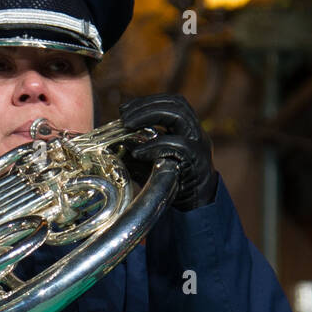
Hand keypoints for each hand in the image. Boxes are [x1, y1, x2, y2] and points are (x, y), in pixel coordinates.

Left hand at [120, 93, 216, 210]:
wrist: (197, 210)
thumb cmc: (173, 186)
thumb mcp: (152, 164)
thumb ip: (138, 152)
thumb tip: (112, 144)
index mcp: (188, 130)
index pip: (172, 103)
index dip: (148, 101)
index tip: (125, 109)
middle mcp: (196, 133)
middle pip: (176, 104)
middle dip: (147, 105)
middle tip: (124, 115)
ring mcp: (199, 145)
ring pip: (179, 116)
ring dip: (149, 115)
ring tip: (127, 124)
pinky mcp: (197, 161)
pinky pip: (178, 145)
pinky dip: (154, 145)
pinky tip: (137, 152)